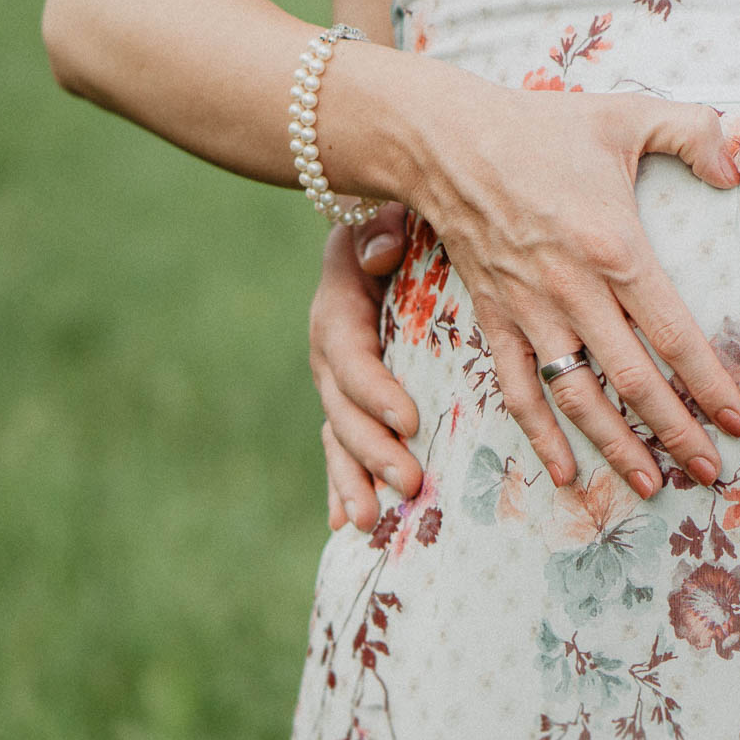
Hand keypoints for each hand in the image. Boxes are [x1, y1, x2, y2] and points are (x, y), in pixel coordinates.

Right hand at [311, 205, 420, 531]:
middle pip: (343, 408)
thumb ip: (383, 229)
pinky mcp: (349, 404)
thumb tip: (381, 250)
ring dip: (353, 479)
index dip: (375, 390)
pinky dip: (340, 485)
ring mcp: (336, 383)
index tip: (410, 421)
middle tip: (410, 482)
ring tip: (368, 520)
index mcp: (339, 308)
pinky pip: (340, 447)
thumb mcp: (390, 216)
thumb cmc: (402, 228)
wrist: (386, 241)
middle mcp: (330, 351)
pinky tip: (344, 523)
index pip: (350, 355)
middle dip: (372, 449)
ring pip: (338, 436)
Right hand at [378, 75, 739, 496]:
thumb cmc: (545, 127)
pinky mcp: (494, 320)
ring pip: (577, 398)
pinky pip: (518, 390)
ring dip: (615, 447)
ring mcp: (529, 312)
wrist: (448, 140)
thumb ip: (698, 133)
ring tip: (651, 486)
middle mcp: (572, 292)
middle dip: (676, 432)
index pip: (674, 333)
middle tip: (712, 472)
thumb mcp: (629, 115)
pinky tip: (567, 473)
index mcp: (614, 249)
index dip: (709, 382)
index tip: (739, 419)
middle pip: (634, 380)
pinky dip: (540, 437)